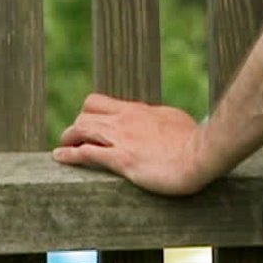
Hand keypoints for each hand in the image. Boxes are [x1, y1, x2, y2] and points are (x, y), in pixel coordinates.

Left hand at [54, 93, 212, 196]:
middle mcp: (126, 119)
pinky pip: (87, 152)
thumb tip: (160, 122)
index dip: (90, 114)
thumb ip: (161, 121)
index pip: (102, 103)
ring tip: (63, 148)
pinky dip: (70, 154)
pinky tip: (59, 158)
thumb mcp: (175, 122)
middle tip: (73, 139)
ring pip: (83, 128)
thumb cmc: (195, 142)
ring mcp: (123, 138)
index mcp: (139, 110)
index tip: (88, 126)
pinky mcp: (122, 159)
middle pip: (87, 113)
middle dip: (77, 126)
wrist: (202, 154)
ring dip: (69, 138)